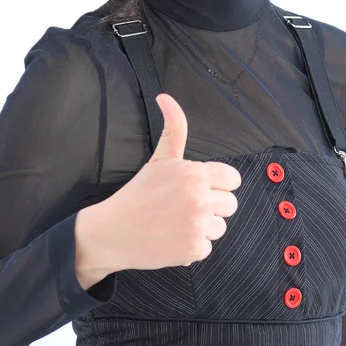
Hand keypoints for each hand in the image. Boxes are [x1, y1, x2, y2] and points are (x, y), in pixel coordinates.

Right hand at [98, 93, 241, 270]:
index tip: (200, 189)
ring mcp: (198, 225)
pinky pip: (208, 247)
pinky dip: (192, 247)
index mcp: (196, 173)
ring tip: (177, 222)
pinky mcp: (194, 249)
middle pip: (230, 205)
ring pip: (221, 227)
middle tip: (184, 207)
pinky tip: (173, 239)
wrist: (112, 232)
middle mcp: (200, 198)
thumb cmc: (138, 193)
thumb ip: (174, 128)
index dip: (218, 185)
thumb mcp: (160, 159)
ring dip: (203, 228)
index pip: (233, 180)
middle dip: (212, 207)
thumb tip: (165, 96)